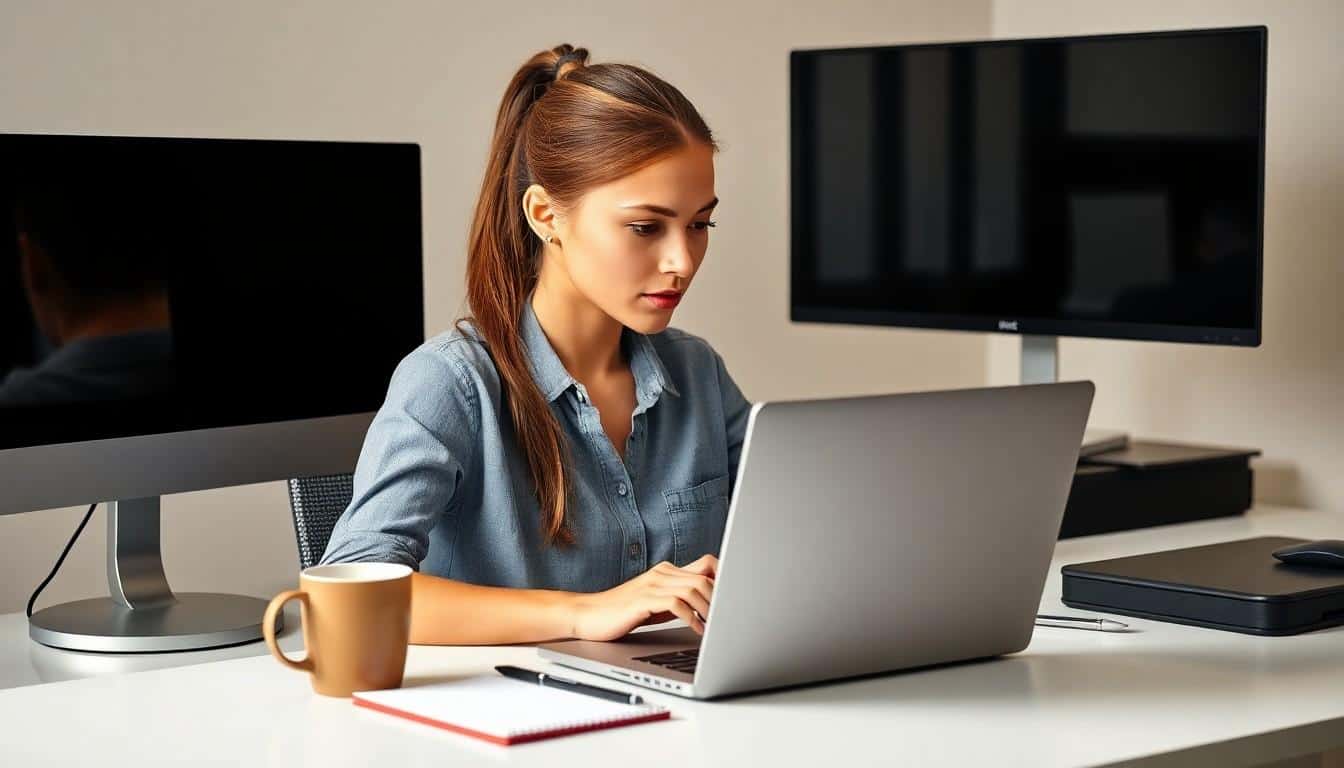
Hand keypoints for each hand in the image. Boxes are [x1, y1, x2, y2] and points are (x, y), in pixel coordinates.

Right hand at [568, 554, 717, 641]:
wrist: (587, 615)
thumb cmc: (623, 612)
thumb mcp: (657, 603)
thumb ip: (680, 599)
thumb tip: (709, 606)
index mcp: (667, 571)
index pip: (707, 564)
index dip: (726, 578)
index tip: (736, 599)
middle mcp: (662, 573)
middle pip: (705, 577)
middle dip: (722, 599)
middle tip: (729, 619)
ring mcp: (652, 584)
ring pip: (694, 588)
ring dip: (709, 609)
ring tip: (716, 627)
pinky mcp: (643, 599)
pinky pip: (677, 603)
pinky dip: (692, 618)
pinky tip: (696, 630)